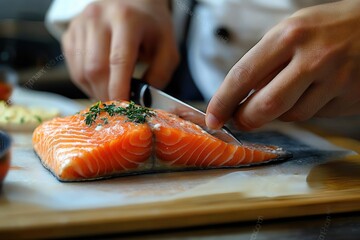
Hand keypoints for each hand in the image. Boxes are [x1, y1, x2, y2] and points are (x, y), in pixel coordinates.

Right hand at [62, 0, 178, 100]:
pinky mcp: (70, 33)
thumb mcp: (167, 46)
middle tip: (118, 108)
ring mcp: (81, 24)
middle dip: (106, 95)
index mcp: (127, 19)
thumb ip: (160, 74)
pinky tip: (100, 83)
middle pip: (95, 69)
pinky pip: (73, 68)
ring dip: (95, 91)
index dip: (119, 89)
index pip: (118, 60)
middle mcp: (99, 18)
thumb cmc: (150, 26)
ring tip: (110, 96)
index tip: (123, 108)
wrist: (131, 1)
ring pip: (81, 71)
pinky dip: (86, 83)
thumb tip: (143, 99)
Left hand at [206, 0, 359, 129]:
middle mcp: (312, 58)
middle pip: (265, 106)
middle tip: (239, 121)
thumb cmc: (329, 27)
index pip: (243, 75)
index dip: (223, 101)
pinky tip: (313, 93)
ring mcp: (335, 79)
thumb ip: (267, 62)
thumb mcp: (293, 31)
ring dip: (279, 113)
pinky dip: (306, 109)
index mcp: (289, 35)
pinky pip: (316, 115)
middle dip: (246, 119)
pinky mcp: (350, 97)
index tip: (212, 118)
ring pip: (292, 116)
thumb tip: (241, 97)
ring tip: (286, 93)